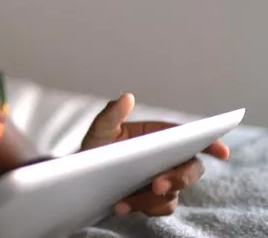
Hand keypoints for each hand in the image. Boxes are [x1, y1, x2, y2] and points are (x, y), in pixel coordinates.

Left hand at [81, 93, 229, 216]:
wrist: (84, 176)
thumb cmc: (95, 148)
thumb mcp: (100, 130)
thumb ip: (111, 114)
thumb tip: (127, 97)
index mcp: (157, 136)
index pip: (187, 137)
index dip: (209, 142)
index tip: (222, 151)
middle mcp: (166, 158)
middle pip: (190, 168)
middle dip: (179, 178)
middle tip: (157, 184)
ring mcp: (162, 180)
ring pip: (174, 193)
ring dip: (152, 198)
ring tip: (125, 199)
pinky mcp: (154, 200)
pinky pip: (160, 207)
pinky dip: (143, 208)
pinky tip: (122, 205)